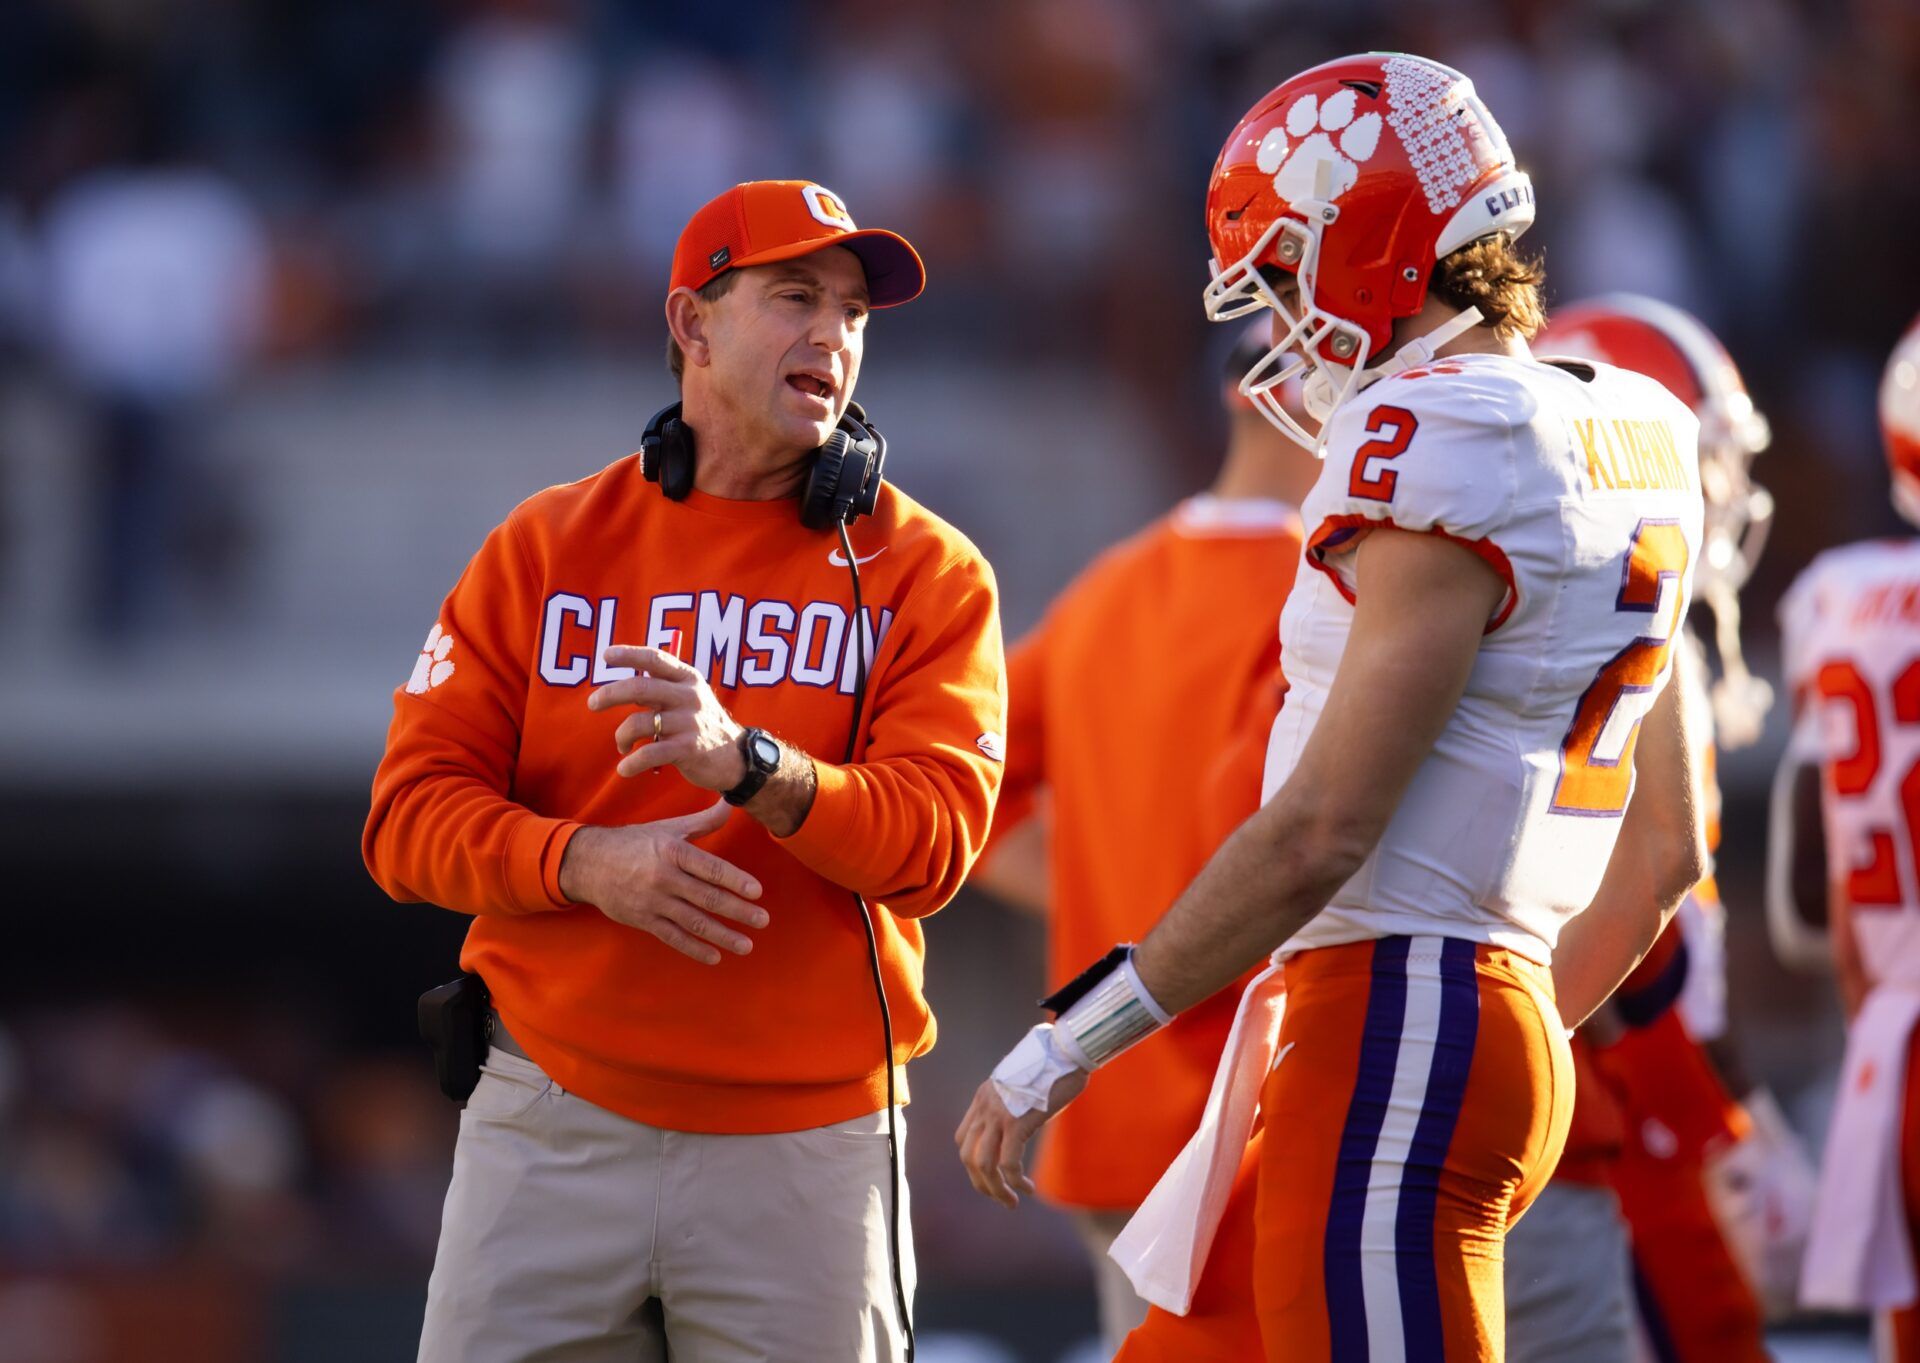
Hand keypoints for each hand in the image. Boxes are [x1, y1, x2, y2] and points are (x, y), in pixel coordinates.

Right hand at [558, 801, 765, 964]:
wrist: (590, 863)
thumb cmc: (635, 842)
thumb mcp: (668, 828)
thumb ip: (703, 821)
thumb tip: (731, 803)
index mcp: (672, 851)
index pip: (710, 868)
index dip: (735, 880)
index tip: (757, 892)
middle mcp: (663, 877)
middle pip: (707, 898)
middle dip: (738, 911)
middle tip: (762, 920)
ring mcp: (653, 902)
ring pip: (693, 922)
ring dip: (722, 935)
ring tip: (747, 945)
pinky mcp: (643, 920)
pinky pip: (673, 937)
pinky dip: (694, 949)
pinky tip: (715, 956)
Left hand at [588, 646, 747, 789]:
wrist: (735, 757)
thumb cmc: (701, 724)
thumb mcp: (688, 698)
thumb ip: (661, 689)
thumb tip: (621, 686)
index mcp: (687, 679)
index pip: (655, 659)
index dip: (629, 654)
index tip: (606, 656)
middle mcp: (689, 697)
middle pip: (641, 688)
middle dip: (610, 694)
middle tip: (592, 704)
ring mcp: (689, 723)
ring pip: (640, 723)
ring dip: (622, 736)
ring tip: (622, 746)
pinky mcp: (688, 749)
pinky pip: (649, 754)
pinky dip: (631, 763)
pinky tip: (625, 768)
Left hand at [953, 1067, 1087, 1208]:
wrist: (1066, 1051)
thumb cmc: (1053, 1069)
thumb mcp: (1023, 1087)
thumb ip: (1014, 1105)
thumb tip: (1022, 1122)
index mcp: (983, 1097)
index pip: (963, 1137)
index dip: (974, 1163)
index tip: (994, 1175)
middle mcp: (984, 1106)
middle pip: (967, 1156)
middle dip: (981, 1183)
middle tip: (1002, 1198)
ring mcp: (998, 1114)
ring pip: (983, 1164)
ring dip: (995, 1190)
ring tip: (1012, 1202)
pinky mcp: (1016, 1122)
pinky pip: (1007, 1162)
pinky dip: (1014, 1181)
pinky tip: (1028, 1187)